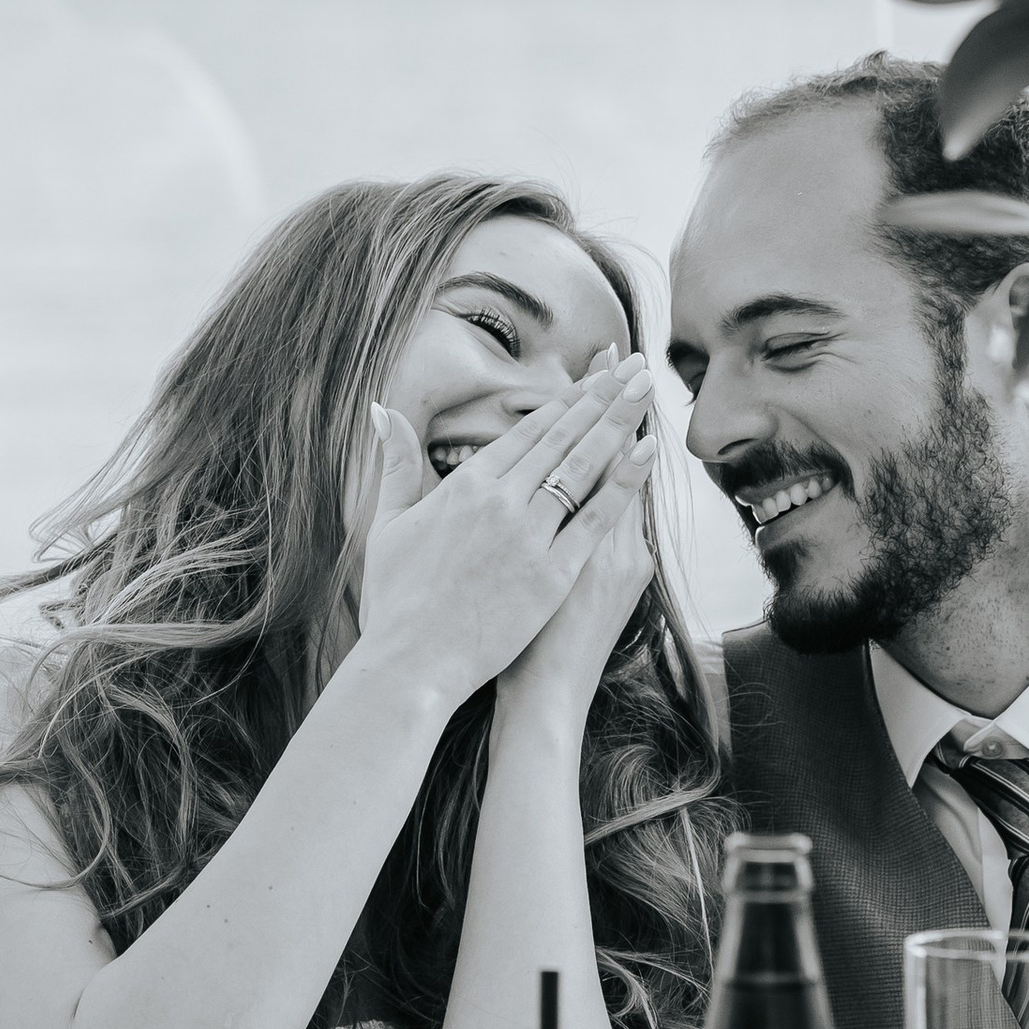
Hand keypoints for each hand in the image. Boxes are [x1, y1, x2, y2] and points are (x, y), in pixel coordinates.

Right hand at [354, 355, 654, 720]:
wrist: (410, 664)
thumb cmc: (396, 601)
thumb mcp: (387, 523)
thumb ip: (395, 463)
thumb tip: (381, 410)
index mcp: (465, 486)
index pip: (528, 431)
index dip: (567, 399)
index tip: (595, 374)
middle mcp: (501, 501)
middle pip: (563, 437)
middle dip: (603, 396)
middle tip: (635, 364)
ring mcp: (529, 537)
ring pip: (583, 467)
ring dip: (619, 422)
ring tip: (647, 389)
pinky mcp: (552, 574)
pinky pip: (596, 519)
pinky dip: (623, 483)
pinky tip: (646, 452)